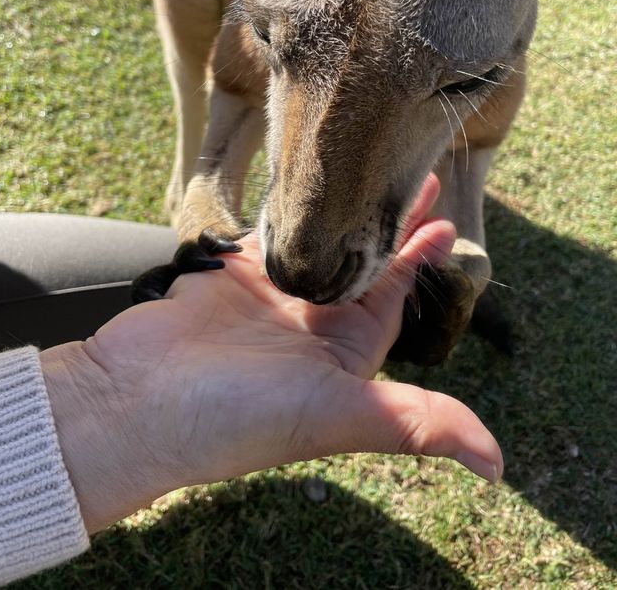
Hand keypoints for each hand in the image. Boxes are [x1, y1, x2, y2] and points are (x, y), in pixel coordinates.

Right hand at [40, 175, 501, 533]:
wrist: (137, 402)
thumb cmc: (237, 417)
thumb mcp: (337, 418)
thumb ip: (416, 424)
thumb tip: (497, 467)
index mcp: (342, 354)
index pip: (394, 297)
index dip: (420, 261)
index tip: (445, 222)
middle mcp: (310, 324)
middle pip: (362, 261)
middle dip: (389, 222)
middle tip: (414, 175)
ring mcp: (270, 297)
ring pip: (320, 241)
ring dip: (344, 209)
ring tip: (366, 168)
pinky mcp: (233, 272)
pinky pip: (272, 232)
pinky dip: (291, 209)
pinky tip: (308, 181)